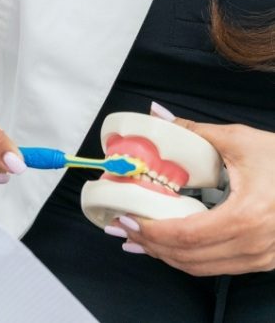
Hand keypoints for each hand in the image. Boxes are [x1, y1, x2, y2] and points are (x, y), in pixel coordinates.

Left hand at [116, 115, 274, 275]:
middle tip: (123, 229)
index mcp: (245, 217)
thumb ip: (194, 131)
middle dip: (150, 245)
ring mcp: (260, 258)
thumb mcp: (238, 140)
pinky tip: (170, 245)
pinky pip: (217, 266)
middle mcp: (253, 246)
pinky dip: (188, 257)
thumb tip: (158, 115)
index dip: (151, 231)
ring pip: (201, 268)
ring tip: (138, 239)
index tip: (125, 218)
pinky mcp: (262, 261)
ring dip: (166, 256)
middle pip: (189, 258)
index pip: (186, 235)